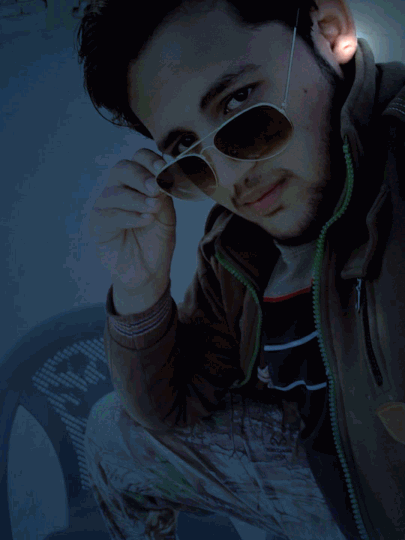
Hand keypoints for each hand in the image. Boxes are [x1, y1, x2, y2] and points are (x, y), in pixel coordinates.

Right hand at [88, 148, 175, 292]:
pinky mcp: (97, 226)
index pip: (138, 158)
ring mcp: (105, 207)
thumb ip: (165, 195)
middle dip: (140, 176)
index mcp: (136, 182)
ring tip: (154, 209)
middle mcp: (118, 190)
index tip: (164, 168)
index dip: (150, 160)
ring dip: (137, 199)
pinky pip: (108, 215)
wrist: (148, 271)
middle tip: (156, 188)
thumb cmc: (156, 240)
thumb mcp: (167, 215)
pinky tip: (144, 221)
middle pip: (122, 169)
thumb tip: (163, 176)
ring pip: (114, 192)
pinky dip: (129, 216)